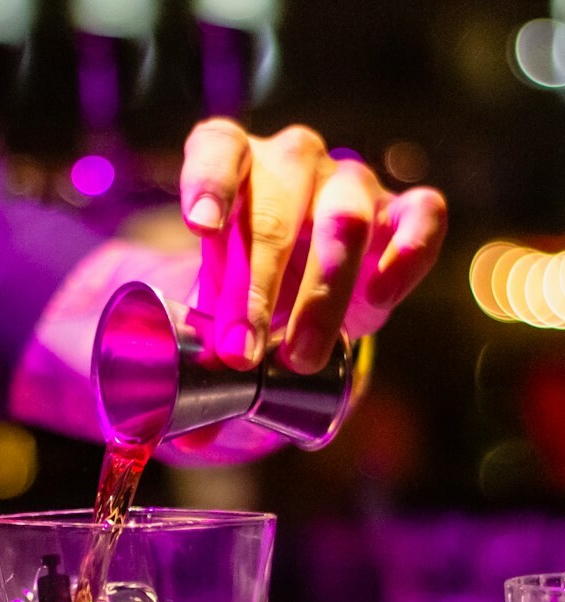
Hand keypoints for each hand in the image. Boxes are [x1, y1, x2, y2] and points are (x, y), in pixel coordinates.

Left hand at [180, 120, 446, 373]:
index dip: (208, 184)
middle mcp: (291, 163)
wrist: (305, 284)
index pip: (217, 151)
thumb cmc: (248, 287)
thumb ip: (200, 364)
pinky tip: (381, 298)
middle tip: (242, 354)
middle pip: (274, 211)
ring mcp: (350, 182)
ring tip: (301, 358)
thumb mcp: (215, 316)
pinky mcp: (402, 210)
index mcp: (233, 165)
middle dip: (256, 289)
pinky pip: (421, 215)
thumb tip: (190, 439)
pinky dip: (408, 253)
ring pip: (345, 219)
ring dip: (323, 294)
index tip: (200, 227)